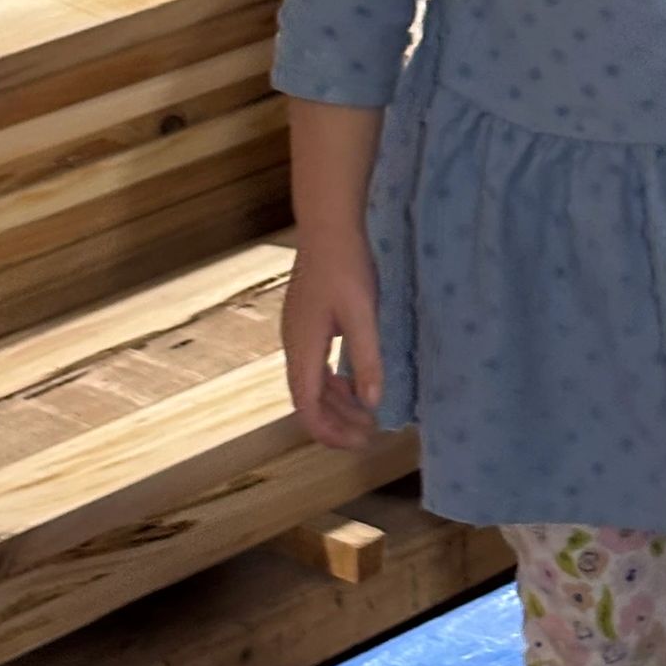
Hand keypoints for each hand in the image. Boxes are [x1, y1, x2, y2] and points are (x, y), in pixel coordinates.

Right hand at [282, 234, 385, 450]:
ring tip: (367, 412)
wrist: (328, 224)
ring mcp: (297, 333)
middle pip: (308, 400)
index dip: (330, 433)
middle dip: (337, 422)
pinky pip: (315, 365)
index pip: (307, 409)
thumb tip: (372, 403)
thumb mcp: (363, 313)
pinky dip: (334, 381)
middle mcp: (293, 345)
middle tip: (370, 433)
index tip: (361, 442)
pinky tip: (355, 380)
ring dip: (336, 402)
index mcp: (303, 348)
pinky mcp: (306, 321)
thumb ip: (367, 359)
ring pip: (312, 383)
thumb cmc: (347, 265)